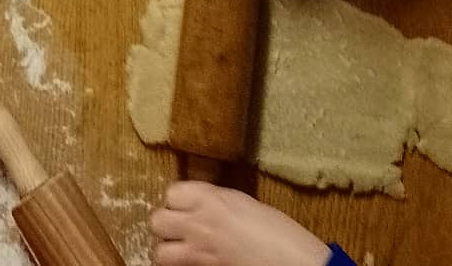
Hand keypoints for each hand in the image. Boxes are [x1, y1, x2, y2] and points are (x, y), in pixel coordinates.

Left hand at [151, 182, 329, 265]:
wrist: (294, 263)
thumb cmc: (279, 230)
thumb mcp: (244, 203)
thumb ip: (217, 201)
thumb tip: (202, 203)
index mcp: (210, 198)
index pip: (171, 192)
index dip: (178, 199)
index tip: (186, 203)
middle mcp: (198, 223)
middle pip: (157, 220)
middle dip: (165, 223)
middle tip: (179, 226)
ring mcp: (199, 252)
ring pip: (160, 252)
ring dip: (167, 250)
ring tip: (181, 249)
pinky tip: (194, 263)